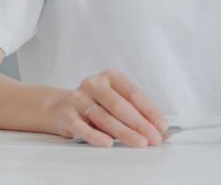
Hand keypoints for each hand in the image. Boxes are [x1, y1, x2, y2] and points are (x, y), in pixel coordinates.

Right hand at [45, 69, 166, 147]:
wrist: (58, 108)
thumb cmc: (94, 105)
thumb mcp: (113, 102)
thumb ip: (134, 113)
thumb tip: (160, 131)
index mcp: (111, 77)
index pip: (134, 94)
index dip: (150, 111)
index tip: (162, 126)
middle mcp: (94, 84)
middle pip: (121, 106)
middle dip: (140, 124)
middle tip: (153, 138)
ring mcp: (78, 98)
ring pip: (104, 117)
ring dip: (124, 132)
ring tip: (139, 142)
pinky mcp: (66, 114)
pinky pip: (82, 127)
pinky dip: (96, 136)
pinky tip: (108, 143)